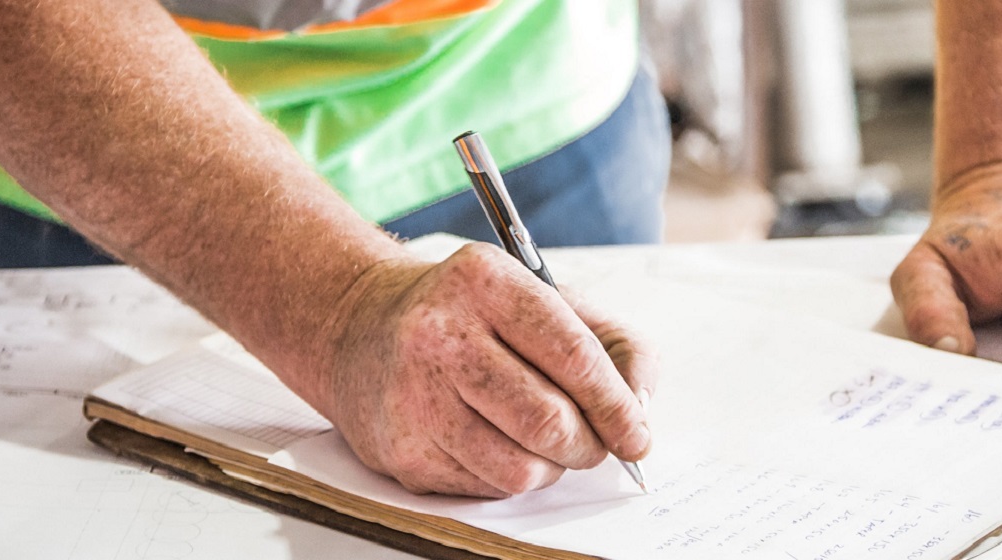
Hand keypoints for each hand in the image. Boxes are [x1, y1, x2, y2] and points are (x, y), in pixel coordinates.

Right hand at [313, 243, 655, 496]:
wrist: (360, 327)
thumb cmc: (472, 316)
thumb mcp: (546, 299)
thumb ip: (614, 344)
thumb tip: (640, 407)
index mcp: (486, 281)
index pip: (573, 357)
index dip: (617, 406)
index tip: (637, 434)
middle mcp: (441, 333)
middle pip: (548, 421)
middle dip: (589, 445)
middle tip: (594, 444)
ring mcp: (413, 395)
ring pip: (519, 469)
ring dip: (550, 467)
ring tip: (542, 442)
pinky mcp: (401, 448)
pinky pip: (484, 488)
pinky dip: (508, 476)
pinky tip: (493, 442)